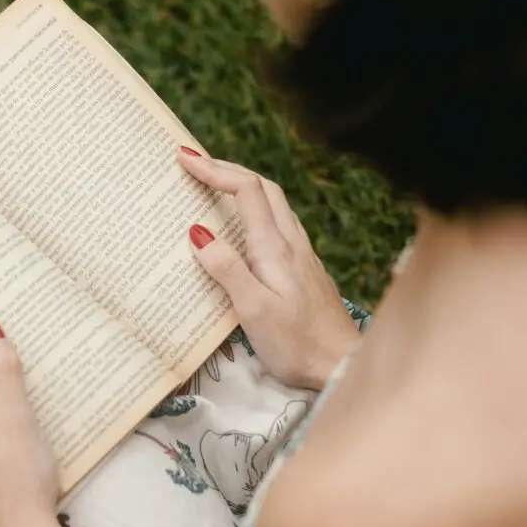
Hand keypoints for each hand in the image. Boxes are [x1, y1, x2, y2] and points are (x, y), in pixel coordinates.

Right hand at [180, 152, 360, 389]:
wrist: (342, 365)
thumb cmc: (297, 344)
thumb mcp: (254, 310)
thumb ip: (227, 269)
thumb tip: (198, 232)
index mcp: (275, 248)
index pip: (246, 191)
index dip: (215, 170)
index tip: (185, 160)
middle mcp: (291, 243)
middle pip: (263, 186)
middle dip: (228, 168)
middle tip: (195, 164)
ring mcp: (301, 254)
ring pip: (274, 202)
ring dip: (243, 184)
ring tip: (214, 183)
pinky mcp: (304, 268)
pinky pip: (277, 223)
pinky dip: (255, 208)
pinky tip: (244, 223)